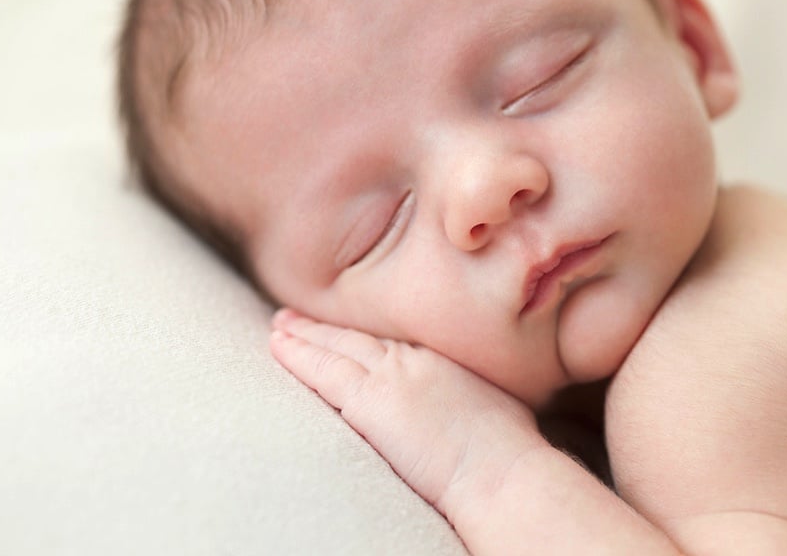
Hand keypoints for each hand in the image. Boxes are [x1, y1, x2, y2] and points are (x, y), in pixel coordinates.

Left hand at [270, 309, 543, 516]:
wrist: (501, 469)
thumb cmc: (508, 449)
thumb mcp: (492, 404)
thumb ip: (467, 395)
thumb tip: (468, 403)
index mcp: (439, 360)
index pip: (386, 343)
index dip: (358, 335)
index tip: (340, 329)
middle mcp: (412, 359)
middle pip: (358, 338)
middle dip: (324, 327)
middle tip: (293, 317)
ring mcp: (391, 376)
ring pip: (336, 347)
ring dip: (304, 335)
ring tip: (278, 327)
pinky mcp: (371, 399)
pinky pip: (324, 371)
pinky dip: (299, 356)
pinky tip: (279, 347)